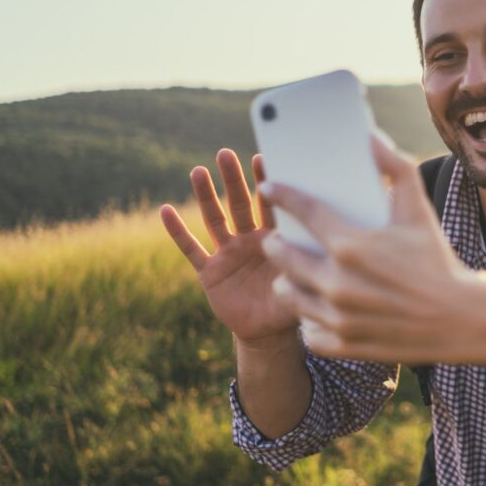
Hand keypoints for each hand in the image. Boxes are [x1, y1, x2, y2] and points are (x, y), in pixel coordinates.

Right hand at [159, 149, 297, 345]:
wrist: (267, 330)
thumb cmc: (291, 302)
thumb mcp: (302, 284)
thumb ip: (306, 264)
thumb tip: (319, 247)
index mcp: (272, 239)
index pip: (268, 205)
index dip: (265, 183)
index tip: (262, 158)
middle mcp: (248, 240)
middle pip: (238, 204)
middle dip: (232, 179)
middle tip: (225, 154)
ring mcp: (227, 253)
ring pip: (214, 220)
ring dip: (205, 196)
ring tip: (198, 171)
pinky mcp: (210, 271)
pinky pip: (191, 249)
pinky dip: (178, 231)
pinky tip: (166, 211)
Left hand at [260, 134, 485, 361]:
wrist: (461, 319)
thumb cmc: (438, 260)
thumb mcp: (419, 211)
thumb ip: (396, 168)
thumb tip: (371, 138)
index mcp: (351, 245)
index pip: (304, 211)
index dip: (283, 195)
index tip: (271, 189)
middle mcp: (338, 283)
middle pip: (283, 257)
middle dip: (276, 244)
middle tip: (279, 239)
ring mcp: (338, 317)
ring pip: (289, 294)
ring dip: (286, 281)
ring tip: (292, 275)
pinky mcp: (344, 344)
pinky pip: (308, 331)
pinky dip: (309, 320)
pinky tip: (315, 309)